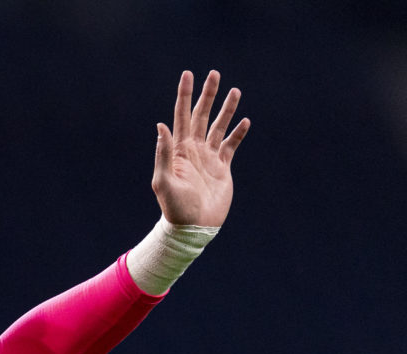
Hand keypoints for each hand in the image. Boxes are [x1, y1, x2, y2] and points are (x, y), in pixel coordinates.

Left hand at [151, 70, 248, 226]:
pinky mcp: (222, 168)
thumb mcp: (164, 182)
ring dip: (226, 109)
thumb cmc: (175, 208)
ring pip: (218, 127)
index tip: (188, 74)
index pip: (181, 115)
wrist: (193, 228)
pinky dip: (237, 134)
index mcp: (179, 150)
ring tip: (235, 91)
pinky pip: (231, 146)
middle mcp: (193, 150)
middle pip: (201, 115)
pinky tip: (245, 121)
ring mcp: (208, 158)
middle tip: (214, 74)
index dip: (184, 95)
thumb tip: (160, 125)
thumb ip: (163, 154)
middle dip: (208, 95)